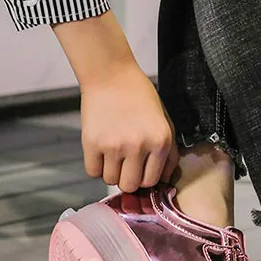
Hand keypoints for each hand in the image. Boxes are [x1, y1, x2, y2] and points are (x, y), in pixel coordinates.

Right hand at [80, 65, 178, 192]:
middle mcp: (138, 146)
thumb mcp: (164, 121)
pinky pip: (92, 172)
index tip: (139, 170)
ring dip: (111, 171)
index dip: (144, 178)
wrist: (111, 75)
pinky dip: (96, 166)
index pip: (151, 181)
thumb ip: (169, 152)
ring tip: (113, 154)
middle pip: (130, 185)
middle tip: (125, 165)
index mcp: (160, 142)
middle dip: (127, 178)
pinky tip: (101, 151)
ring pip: (111, 180)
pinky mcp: (92, 143)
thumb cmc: (139, 96)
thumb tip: (166, 180)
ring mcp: (114, 146)